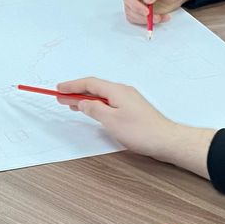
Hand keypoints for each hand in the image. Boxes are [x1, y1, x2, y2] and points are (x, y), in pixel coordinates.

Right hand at [53, 77, 212, 173]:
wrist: (166, 140)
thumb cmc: (141, 131)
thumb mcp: (111, 121)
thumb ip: (94, 109)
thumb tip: (83, 102)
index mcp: (117, 90)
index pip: (90, 83)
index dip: (72, 85)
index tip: (59, 89)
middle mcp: (123, 91)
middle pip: (95, 88)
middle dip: (77, 92)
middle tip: (61, 97)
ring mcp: (129, 99)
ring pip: (102, 95)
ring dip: (86, 98)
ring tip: (72, 104)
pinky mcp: (132, 108)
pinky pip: (109, 101)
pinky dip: (97, 103)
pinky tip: (93, 110)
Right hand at [121, 0, 193, 26]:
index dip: (134, 4)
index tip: (147, 11)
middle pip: (129, 6)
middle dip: (141, 15)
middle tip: (156, 17)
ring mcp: (134, 1)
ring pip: (132, 15)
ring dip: (146, 20)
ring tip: (162, 17)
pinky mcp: (138, 11)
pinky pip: (138, 20)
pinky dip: (149, 22)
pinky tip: (161, 17)